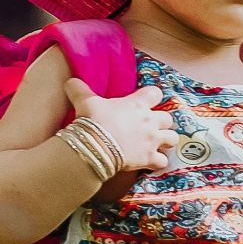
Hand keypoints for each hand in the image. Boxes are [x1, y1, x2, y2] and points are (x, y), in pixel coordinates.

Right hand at [63, 78, 177, 172]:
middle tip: (151, 125)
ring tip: (158, 143)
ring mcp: (152, 140)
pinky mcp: (149, 158)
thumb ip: (79, 89)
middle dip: (162, 121)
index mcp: (137, 104)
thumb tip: (70, 81)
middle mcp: (149, 121)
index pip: (155, 93)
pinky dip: (159, 162)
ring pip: (172, 138)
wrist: (96, 146)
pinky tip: (151, 162)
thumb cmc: (94, 120)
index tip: (145, 101)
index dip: (152, 96)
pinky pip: (163, 161)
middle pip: (168, 118)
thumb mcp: (85, 101)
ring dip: (166, 140)